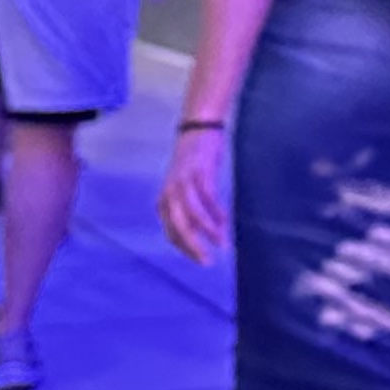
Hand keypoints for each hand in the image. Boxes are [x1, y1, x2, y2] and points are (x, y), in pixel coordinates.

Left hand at [160, 123, 228, 268]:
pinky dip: (216, 212)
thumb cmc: (194, 161)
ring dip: (207, 232)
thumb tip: (203, 232)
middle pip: (178, 227)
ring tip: (221, 244)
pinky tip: (225, 222)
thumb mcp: (186, 187)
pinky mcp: (199, 172)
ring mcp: (184, 182)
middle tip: (207, 261)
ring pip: (192, 215)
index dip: (186, 248)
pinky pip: (207, 197)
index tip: (201, 259)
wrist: (198, 128)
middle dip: (193, 247)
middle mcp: (170, 193)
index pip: (171, 233)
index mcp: (164, 200)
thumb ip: (189, 207)